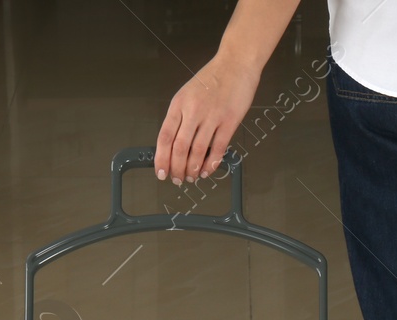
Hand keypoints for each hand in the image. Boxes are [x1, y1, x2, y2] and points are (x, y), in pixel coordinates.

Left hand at [155, 52, 260, 184]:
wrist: (236, 64)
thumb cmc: (213, 79)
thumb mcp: (187, 94)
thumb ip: (180, 117)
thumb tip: (174, 144)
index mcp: (179, 104)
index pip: (164, 137)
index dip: (161, 158)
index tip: (160, 172)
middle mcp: (193, 111)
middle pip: (179, 148)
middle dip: (176, 169)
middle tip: (177, 179)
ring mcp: (211, 116)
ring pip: (197, 151)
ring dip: (192, 169)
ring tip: (191, 177)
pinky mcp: (229, 121)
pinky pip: (218, 149)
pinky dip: (211, 164)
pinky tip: (207, 170)